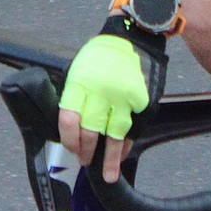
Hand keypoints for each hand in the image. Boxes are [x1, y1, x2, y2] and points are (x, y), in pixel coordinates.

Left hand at [58, 34, 148, 182]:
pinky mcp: (142, 101)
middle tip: (84, 160)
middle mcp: (101, 92)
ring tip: (108, 175)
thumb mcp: (79, 68)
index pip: (69, 121)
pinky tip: (122, 152)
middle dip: (86, 152)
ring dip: (110, 159)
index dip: (69, 141)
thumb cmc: (102, 54)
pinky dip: (127, 143)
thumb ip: (75, 96)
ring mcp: (123, 98)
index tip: (71, 149)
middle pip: (91, 132)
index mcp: (81, 83)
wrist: (134, 35)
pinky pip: (134, 129)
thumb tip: (71, 127)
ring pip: (115, 136)